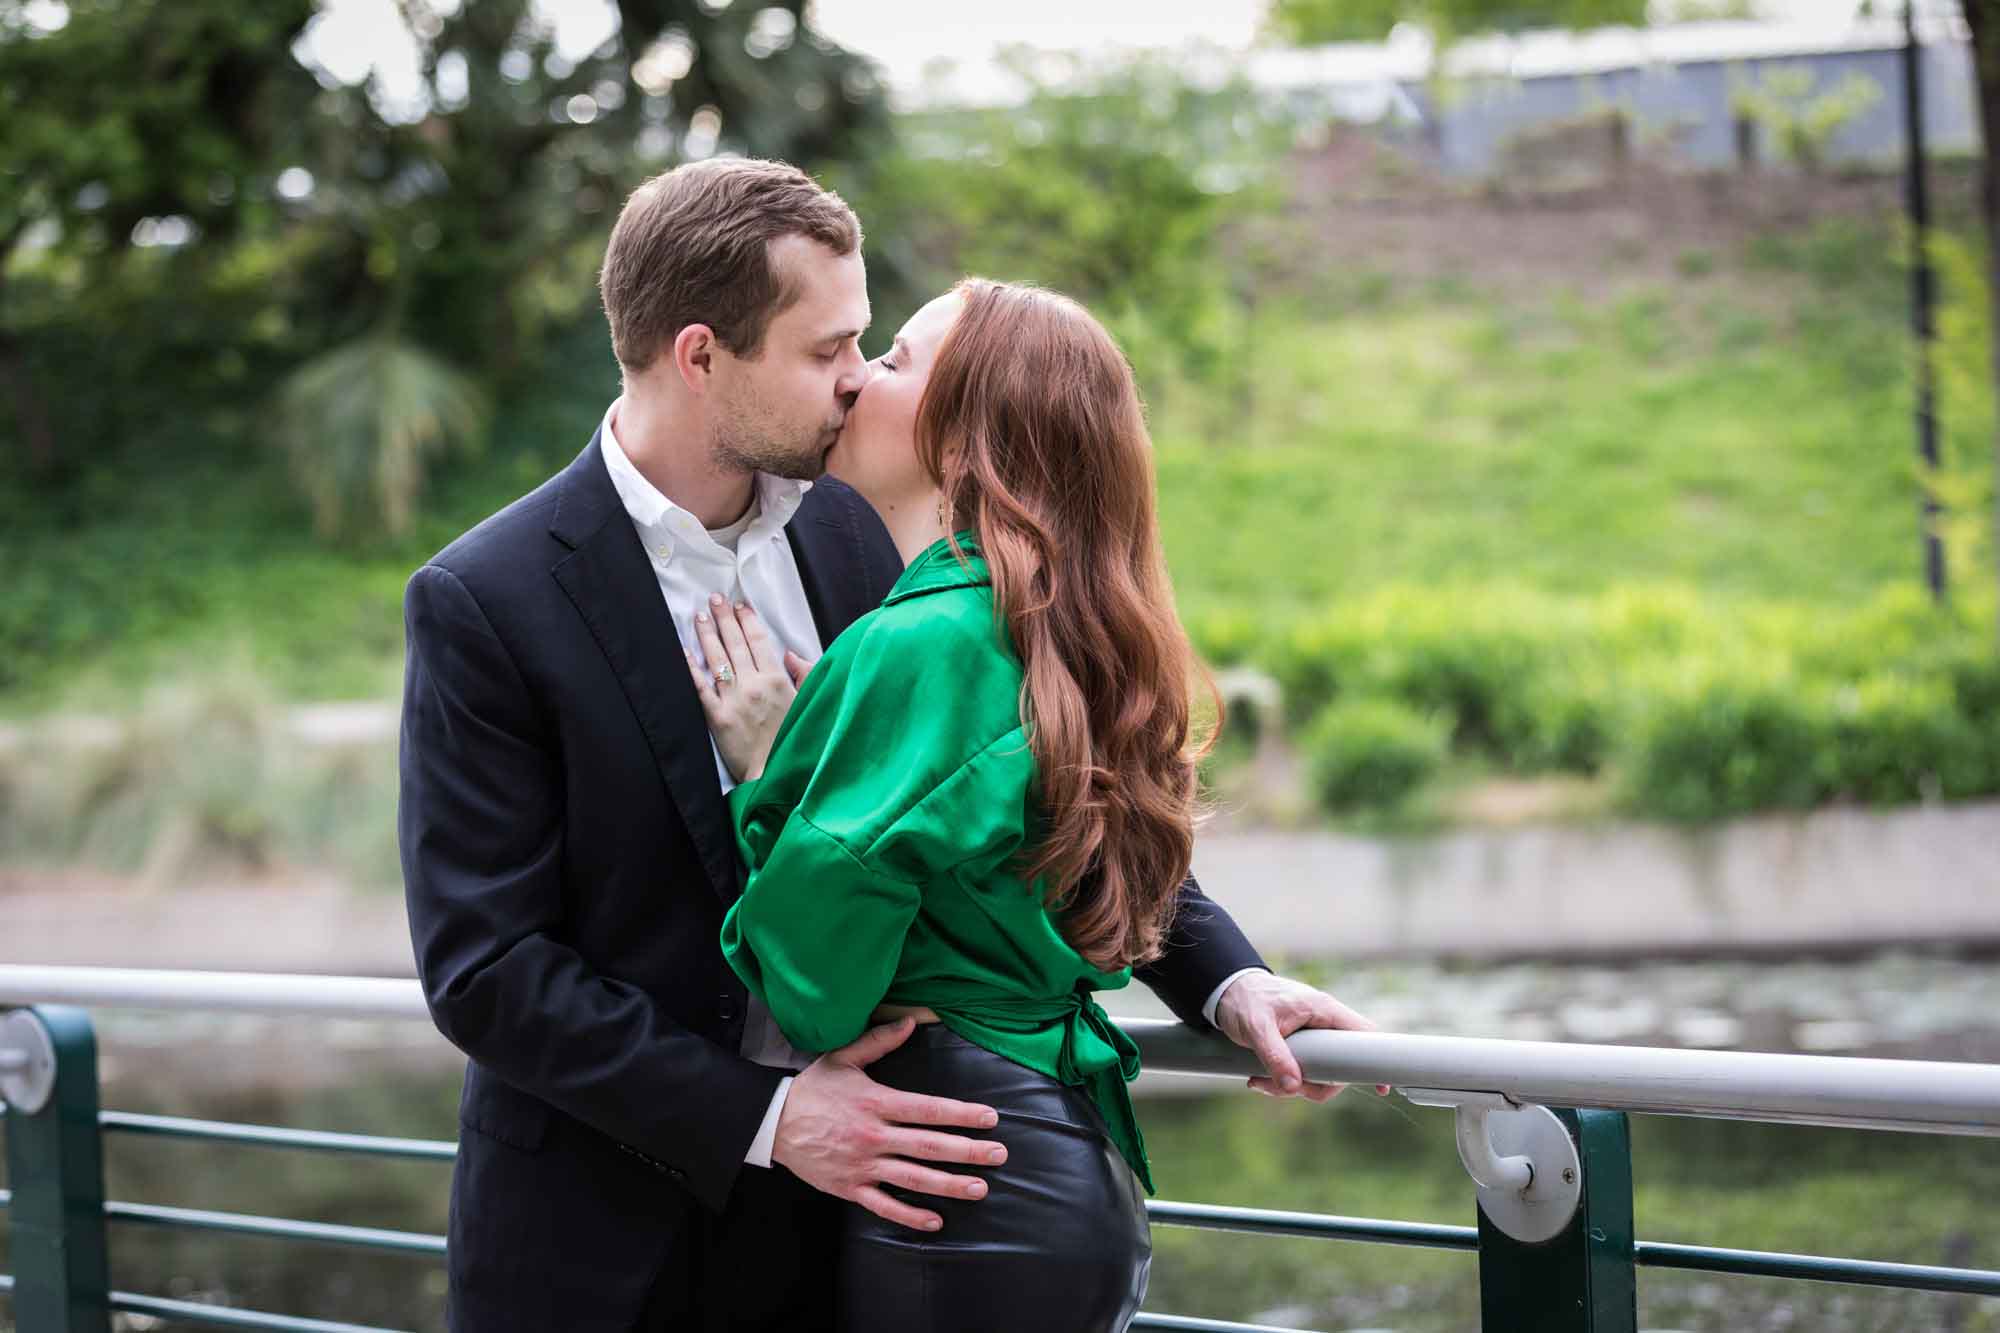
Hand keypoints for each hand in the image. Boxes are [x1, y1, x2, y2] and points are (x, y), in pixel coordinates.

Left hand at [685, 594, 813, 781]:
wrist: (776, 774)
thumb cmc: (794, 741)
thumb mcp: (810, 703)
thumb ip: (805, 676)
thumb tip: (791, 654)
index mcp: (777, 679)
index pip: (759, 640)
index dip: (748, 620)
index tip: (740, 605)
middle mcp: (754, 684)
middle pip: (735, 643)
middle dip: (724, 618)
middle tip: (715, 598)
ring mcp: (733, 700)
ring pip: (717, 659)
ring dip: (707, 635)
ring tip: (700, 616)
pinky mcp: (716, 717)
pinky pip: (700, 687)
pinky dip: (691, 668)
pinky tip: (684, 651)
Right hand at [771, 1017, 1009, 1232]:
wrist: (773, 1122)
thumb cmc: (812, 1089)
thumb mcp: (844, 1057)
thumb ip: (879, 1040)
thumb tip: (912, 1021)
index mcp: (877, 1103)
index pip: (929, 1110)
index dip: (962, 1115)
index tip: (990, 1118)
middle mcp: (874, 1136)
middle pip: (929, 1146)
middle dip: (968, 1151)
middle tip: (999, 1154)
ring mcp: (862, 1165)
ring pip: (913, 1179)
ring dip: (949, 1185)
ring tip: (979, 1188)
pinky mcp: (849, 1187)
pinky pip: (884, 1206)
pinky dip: (910, 1216)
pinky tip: (935, 1221)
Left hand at [1213, 971, 1390, 1102]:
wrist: (1225, 990)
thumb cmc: (1244, 1000)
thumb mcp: (1256, 1027)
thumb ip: (1275, 1055)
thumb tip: (1293, 1087)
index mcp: (1323, 1010)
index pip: (1364, 1033)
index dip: (1375, 1060)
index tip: (1382, 1088)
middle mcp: (1323, 1023)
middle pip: (1340, 1065)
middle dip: (1314, 1085)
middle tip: (1285, 1089)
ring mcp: (1313, 1035)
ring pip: (1319, 1073)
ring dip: (1291, 1086)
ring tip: (1258, 1081)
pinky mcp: (1299, 1046)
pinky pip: (1302, 1072)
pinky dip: (1283, 1081)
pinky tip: (1257, 1079)